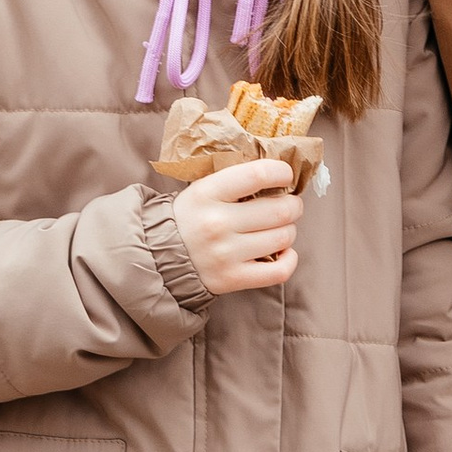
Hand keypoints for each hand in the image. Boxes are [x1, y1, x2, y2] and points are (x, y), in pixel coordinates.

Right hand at [172, 155, 302, 295]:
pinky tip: (282, 251)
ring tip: (278, 228)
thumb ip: (235, 179)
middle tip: (288, 205)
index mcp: (207, 193)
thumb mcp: (202, 189)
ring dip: (288, 230)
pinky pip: (279, 271)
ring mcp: (225, 254)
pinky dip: (289, 259)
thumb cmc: (190, 218)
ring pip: (283, 238)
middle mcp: (216, 224)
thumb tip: (280, 173)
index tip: (285, 176)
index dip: (281, 173)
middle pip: (279, 210)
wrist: (159, 257)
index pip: (257, 175)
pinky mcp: (232, 279)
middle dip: (292, 205)